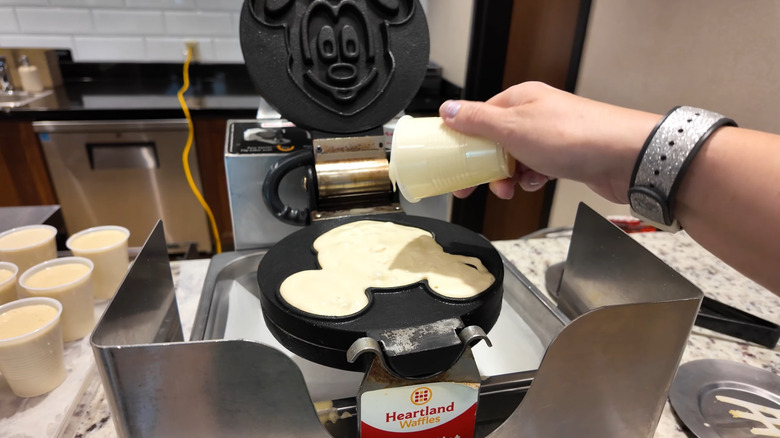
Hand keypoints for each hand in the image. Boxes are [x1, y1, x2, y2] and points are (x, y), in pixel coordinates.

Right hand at [440, 82, 658, 203]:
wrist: (625, 157)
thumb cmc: (575, 136)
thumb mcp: (513, 127)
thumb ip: (477, 120)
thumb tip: (449, 109)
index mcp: (520, 99)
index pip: (479, 116)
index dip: (463, 141)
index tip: (451, 162)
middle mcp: (536, 113)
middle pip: (496, 141)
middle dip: (484, 166)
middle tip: (471, 187)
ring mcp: (552, 135)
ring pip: (515, 158)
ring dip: (508, 177)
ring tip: (508, 189)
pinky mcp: (566, 156)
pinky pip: (536, 169)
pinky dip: (531, 179)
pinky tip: (535, 183)